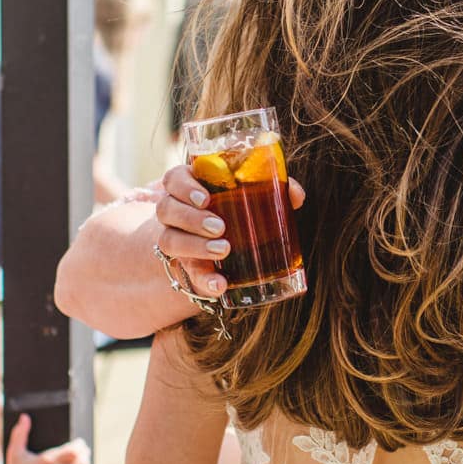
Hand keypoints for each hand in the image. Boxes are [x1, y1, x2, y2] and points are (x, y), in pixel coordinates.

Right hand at [154, 163, 305, 299]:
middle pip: (167, 209)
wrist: (225, 244)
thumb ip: (271, 190)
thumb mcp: (251, 197)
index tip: (205, 198)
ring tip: (224, 249)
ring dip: (195, 246)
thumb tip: (296, 193)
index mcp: (188, 186)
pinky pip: (189, 276)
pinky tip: (220, 284)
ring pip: (169, 240)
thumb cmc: (237, 209)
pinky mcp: (188, 267)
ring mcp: (176, 239)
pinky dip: (205, 281)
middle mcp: (174, 212)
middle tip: (220, 227)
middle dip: (191, 218)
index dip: (184, 187)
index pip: (173, 179)